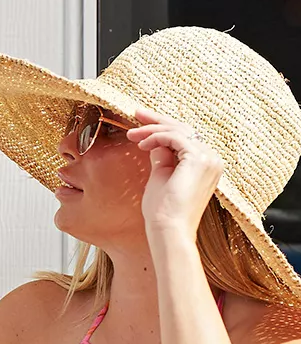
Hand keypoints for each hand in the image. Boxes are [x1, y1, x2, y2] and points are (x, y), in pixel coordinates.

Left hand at [127, 109, 222, 245]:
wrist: (169, 229)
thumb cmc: (163, 211)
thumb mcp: (161, 176)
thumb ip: (162, 157)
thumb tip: (155, 142)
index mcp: (206, 164)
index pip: (185, 137)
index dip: (162, 127)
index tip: (140, 123)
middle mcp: (212, 159)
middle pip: (184, 129)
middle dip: (157, 120)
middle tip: (136, 114)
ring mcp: (208, 158)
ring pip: (178, 130)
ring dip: (152, 130)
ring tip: (132, 135)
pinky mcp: (198, 159)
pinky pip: (174, 137)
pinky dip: (156, 137)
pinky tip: (141, 145)